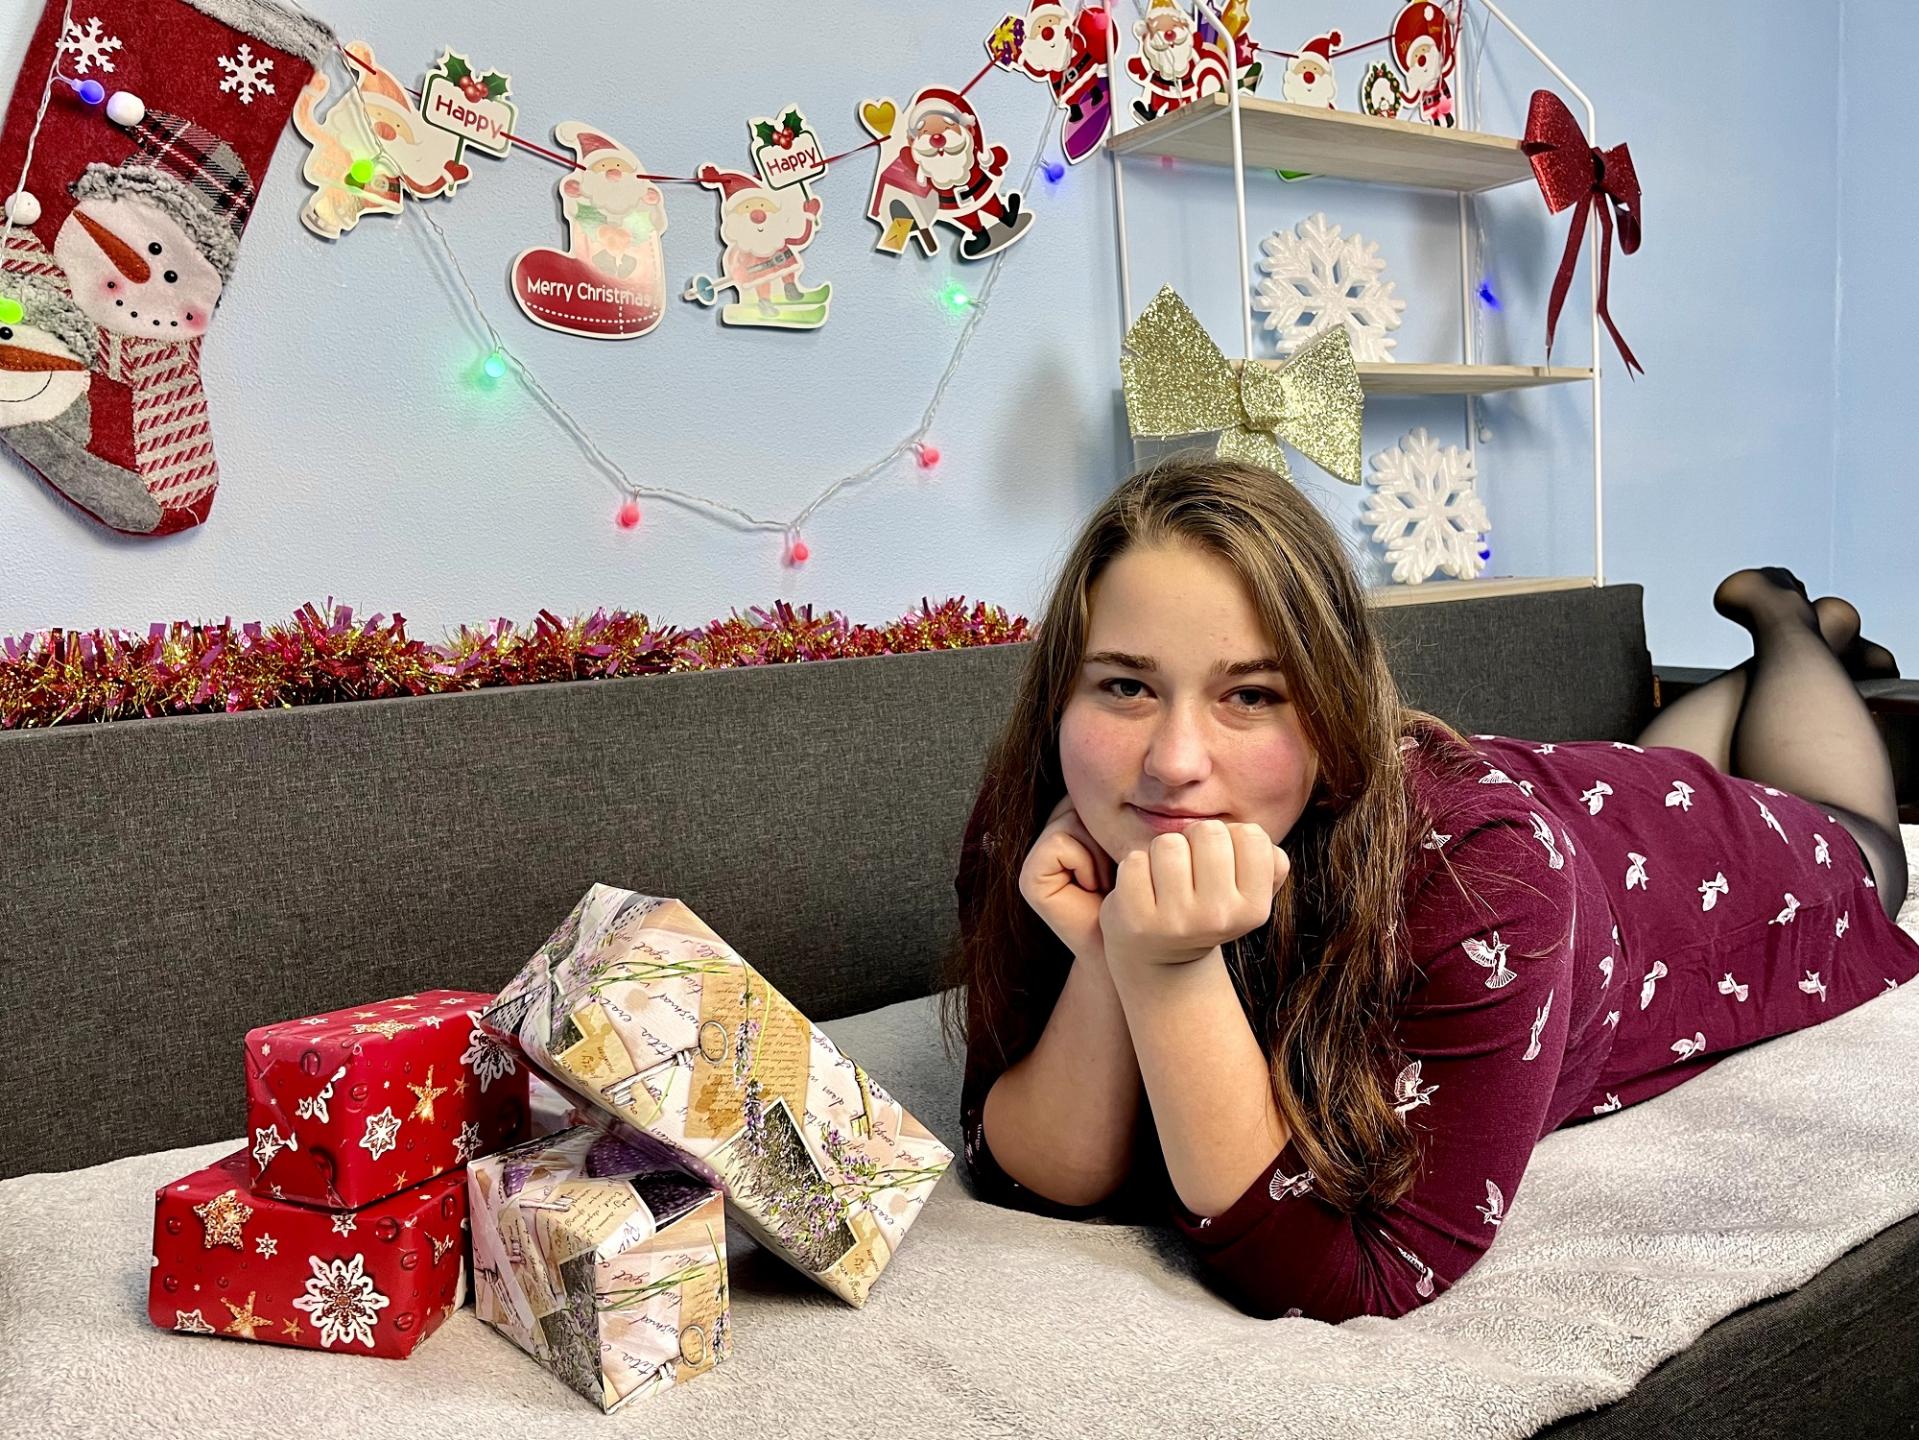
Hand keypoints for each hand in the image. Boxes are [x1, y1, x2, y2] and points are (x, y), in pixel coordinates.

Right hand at [1017, 794, 1116, 963]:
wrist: (1126, 945)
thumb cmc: (1137, 897)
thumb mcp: (1132, 846)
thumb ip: (1120, 812)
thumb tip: (1126, 779)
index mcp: (1070, 828)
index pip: (1088, 795)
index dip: (1112, 820)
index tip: (1123, 858)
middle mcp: (1047, 840)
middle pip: (1078, 803)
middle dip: (1104, 834)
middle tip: (1115, 871)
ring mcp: (1035, 859)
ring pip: (1070, 818)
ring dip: (1098, 850)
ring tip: (1104, 881)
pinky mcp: (1029, 877)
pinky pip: (1061, 843)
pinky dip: (1084, 863)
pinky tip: (1091, 888)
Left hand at [1100, 821, 1289, 968]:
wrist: (1165, 958)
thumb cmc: (1210, 907)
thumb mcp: (1251, 891)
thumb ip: (1269, 860)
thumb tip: (1250, 835)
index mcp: (1254, 909)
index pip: (1251, 835)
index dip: (1232, 837)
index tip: (1221, 861)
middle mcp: (1219, 918)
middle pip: (1208, 832)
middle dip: (1195, 839)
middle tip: (1190, 867)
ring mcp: (1176, 921)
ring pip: (1168, 843)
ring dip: (1164, 851)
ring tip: (1166, 877)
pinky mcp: (1137, 921)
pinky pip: (1135, 861)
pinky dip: (1137, 868)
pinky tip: (1144, 891)